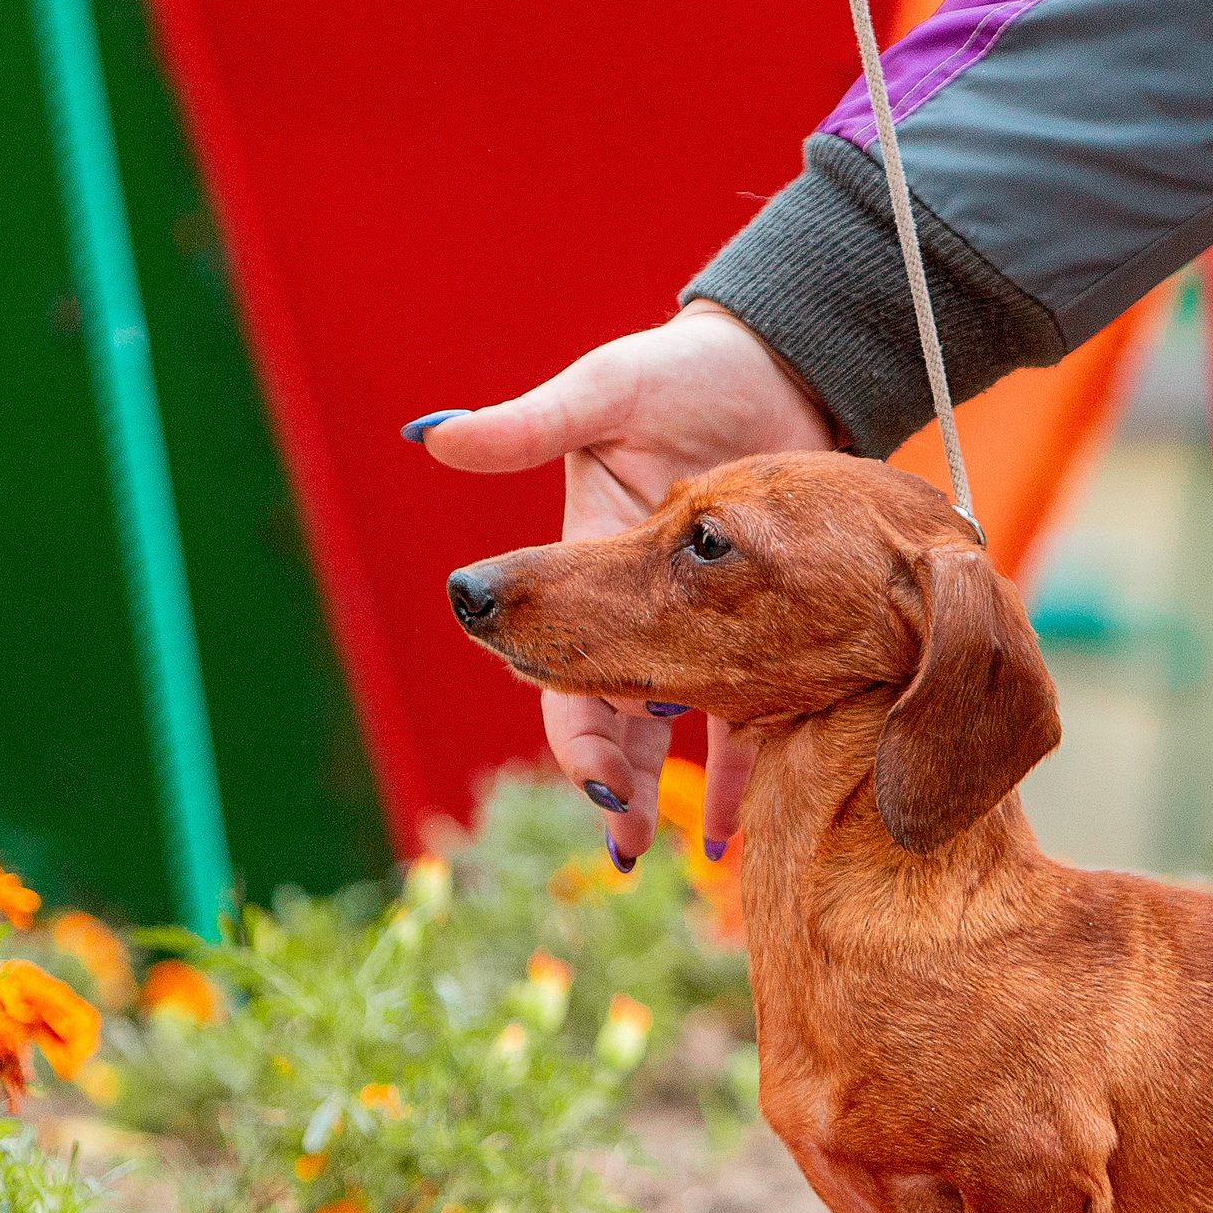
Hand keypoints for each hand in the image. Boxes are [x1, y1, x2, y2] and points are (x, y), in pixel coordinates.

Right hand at [414, 302, 835, 861]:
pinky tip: (757, 807)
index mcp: (590, 563)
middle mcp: (639, 602)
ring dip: (679, 785)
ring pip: (685, 721)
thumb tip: (431, 436)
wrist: (782, 365)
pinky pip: (761, 700)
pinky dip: (754, 754)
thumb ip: (527, 425)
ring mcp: (705, 615)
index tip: (595, 782)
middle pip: (619, 712)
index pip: (567, 668)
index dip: (573, 728)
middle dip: (616, 780)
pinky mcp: (775, 614)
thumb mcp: (603, 395)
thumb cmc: (686, 370)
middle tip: (625, 842)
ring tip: (697, 848)